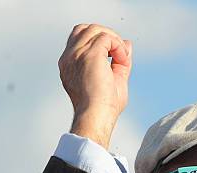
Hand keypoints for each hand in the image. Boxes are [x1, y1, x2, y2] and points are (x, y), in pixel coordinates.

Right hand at [58, 24, 132, 147]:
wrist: (97, 117)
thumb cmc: (104, 108)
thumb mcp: (114, 80)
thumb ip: (119, 61)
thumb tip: (127, 43)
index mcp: (69, 65)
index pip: (81, 40)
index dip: (101, 44)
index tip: (115, 61)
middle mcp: (69, 58)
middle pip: (86, 30)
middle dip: (106, 36)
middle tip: (120, 56)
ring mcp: (76, 55)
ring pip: (96, 30)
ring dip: (114, 40)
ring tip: (122, 59)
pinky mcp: (89, 54)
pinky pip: (107, 38)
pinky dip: (118, 47)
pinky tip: (123, 62)